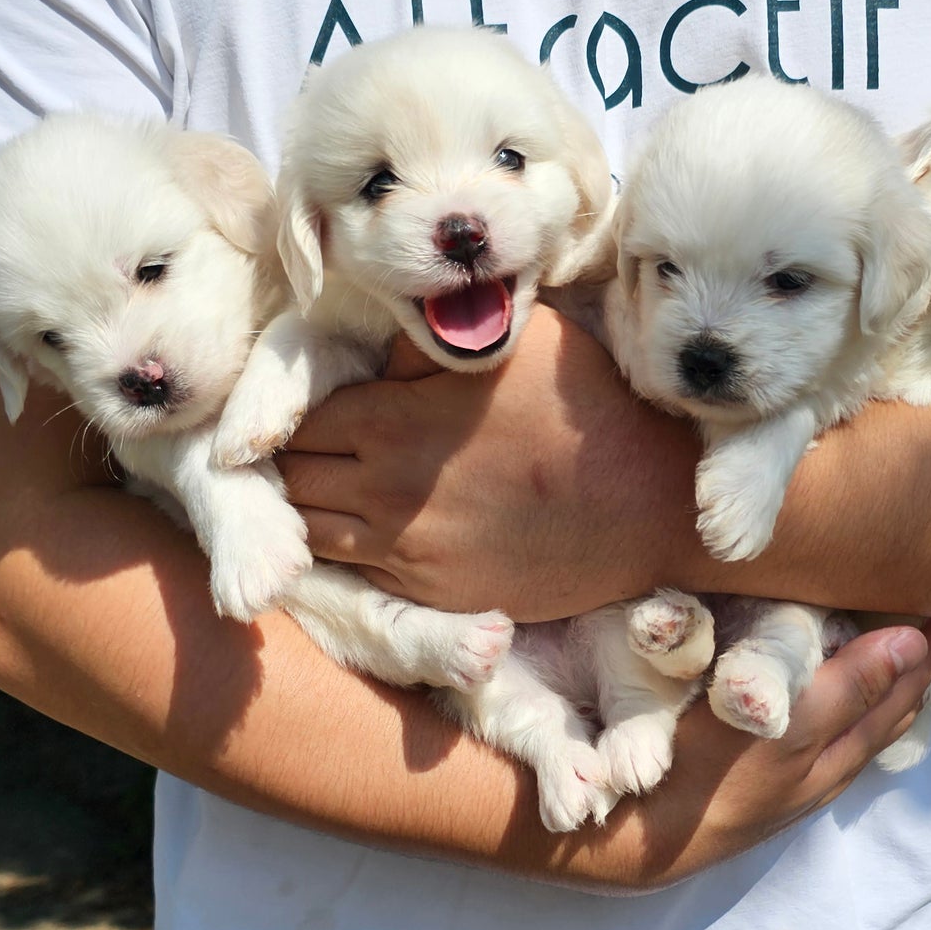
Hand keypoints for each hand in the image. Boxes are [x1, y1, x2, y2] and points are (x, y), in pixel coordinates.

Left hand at [276, 305, 704, 618]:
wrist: (646, 503)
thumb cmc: (583, 404)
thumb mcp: (511, 337)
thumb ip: (429, 335)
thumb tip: (379, 337)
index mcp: (389, 421)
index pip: (290, 421)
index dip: (288, 411)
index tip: (298, 405)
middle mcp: (382, 493)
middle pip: (288, 481)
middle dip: (283, 462)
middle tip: (293, 446)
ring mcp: (406, 553)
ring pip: (310, 535)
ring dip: (305, 511)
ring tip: (319, 487)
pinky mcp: (433, 594)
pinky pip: (356, 575)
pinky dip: (345, 551)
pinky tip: (360, 529)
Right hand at [574, 619, 930, 887]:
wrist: (640, 842)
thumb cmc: (706, 775)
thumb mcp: (781, 728)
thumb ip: (847, 687)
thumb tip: (915, 642)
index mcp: (840, 746)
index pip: (905, 685)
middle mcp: (827, 765)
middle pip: (891, 707)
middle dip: (918, 660)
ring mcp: (796, 777)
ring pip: (860, 722)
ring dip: (885, 680)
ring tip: (901, 639)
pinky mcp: (765, 779)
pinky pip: (826, 733)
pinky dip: (847, 699)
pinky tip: (832, 685)